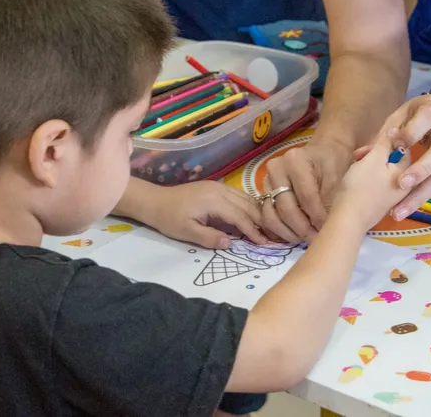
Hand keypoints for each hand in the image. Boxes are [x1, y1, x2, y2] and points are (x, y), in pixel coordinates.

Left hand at [141, 180, 268, 249]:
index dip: (254, 231)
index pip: (240, 216)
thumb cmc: (169, 218)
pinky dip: (249, 205)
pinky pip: (238, 195)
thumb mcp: (187, 233)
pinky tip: (255, 215)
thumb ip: (210, 238)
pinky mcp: (215, 187)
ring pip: (245, 198)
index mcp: (213, 201)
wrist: (155, 201)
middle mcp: (219, 190)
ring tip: (269, 227)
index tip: (265, 244)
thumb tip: (231, 244)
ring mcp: (218, 186)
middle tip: (275, 235)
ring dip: (258, 211)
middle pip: (248, 205)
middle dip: (262, 220)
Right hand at [258, 137, 353, 243]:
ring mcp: (266, 181)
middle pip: (286, 208)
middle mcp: (275, 169)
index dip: (318, 217)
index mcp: (294, 160)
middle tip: (317, 240)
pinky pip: (266, 216)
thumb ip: (331, 200)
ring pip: (271, 215)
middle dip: (303, 228)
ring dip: (288, 233)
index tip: (330, 230)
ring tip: (306, 239)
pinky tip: (295, 235)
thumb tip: (326, 228)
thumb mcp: (339, 177)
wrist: (324, 151)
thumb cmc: (334, 162)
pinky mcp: (263, 193)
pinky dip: (279, 229)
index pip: (306, 197)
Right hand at [330, 131, 409, 231]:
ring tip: (355, 163)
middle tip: (358, 153)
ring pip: (385, 173)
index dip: (389, 141)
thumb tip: (397, 130)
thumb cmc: (360, 186)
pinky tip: (356, 177)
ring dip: (371, 165)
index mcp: (406, 172)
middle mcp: (404, 185)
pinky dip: (370, 177)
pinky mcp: (380, 204)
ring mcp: (392, 197)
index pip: (405, 149)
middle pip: (394, 162)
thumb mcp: (372, 160)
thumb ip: (385, 144)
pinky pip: (379, 184)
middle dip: (377, 154)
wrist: (348, 218)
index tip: (373, 141)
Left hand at [354, 93, 430, 221]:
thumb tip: (361, 154)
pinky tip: (403, 211)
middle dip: (422, 169)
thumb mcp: (404, 113)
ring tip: (398, 211)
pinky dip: (419, 199)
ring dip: (418, 195)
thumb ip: (385, 132)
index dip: (412, 131)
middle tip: (402, 183)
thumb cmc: (422, 113)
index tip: (398, 140)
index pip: (427, 119)